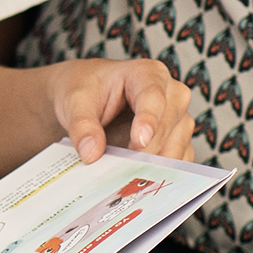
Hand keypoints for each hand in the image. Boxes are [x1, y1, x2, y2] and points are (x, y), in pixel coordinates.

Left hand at [42, 58, 193, 163]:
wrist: (86, 99)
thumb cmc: (85, 91)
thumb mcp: (74, 101)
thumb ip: (82, 125)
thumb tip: (91, 154)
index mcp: (147, 73)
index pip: (154, 97)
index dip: (148, 120)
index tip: (138, 142)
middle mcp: (171, 94)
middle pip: (167, 125)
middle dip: (145, 149)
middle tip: (122, 170)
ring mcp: (178, 118)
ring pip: (176, 146)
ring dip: (152, 164)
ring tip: (124, 175)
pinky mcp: (178, 141)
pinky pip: (178, 161)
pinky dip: (159, 173)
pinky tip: (137, 179)